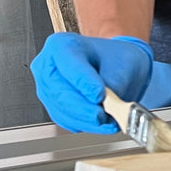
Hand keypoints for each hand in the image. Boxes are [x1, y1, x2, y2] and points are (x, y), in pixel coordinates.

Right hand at [31, 33, 153, 132]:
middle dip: (84, 109)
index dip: (83, 82)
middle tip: (104, 116)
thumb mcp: (122, 63)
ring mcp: (48, 89)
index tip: (100, 95)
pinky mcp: (54, 107)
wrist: (115, 66)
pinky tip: (102, 123)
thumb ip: (114, 83)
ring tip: (110, 120)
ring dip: (87, 120)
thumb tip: (108, 105)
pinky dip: (86, 125)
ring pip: (62, 111)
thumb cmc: (114, 58)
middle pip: (60, 93)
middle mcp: (48, 67)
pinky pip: (66, 121)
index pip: (68, 65)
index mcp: (60, 45)